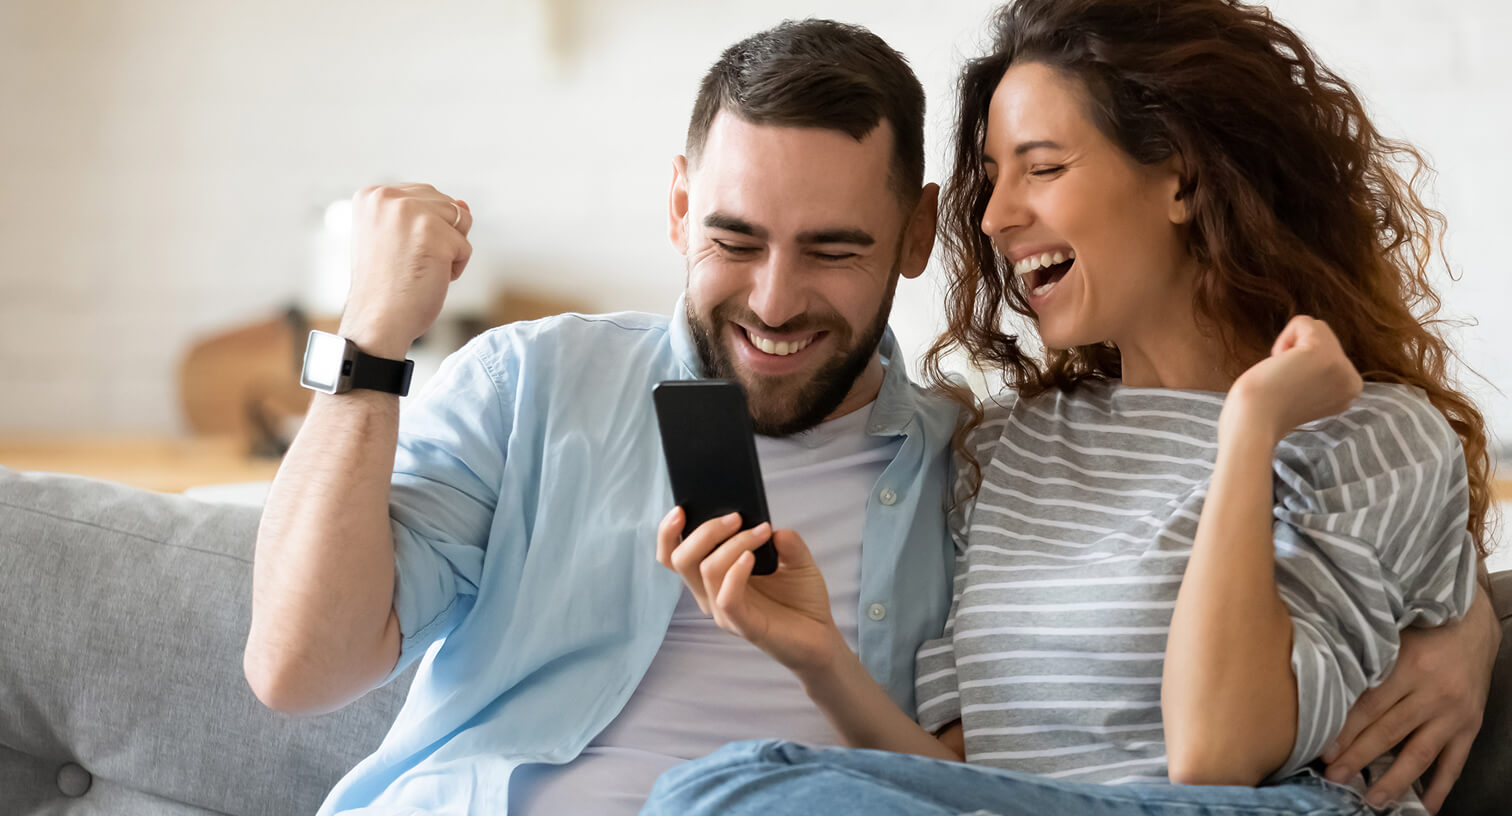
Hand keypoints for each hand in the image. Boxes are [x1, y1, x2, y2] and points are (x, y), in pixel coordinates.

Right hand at [339, 183, 473, 359]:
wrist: (377, 322)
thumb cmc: (386, 287)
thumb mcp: (396, 238)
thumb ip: (425, 214)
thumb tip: (464, 205)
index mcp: (372, 195)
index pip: (425, 196)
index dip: (424, 229)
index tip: (399, 253)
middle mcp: (388, 197)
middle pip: (446, 205)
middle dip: (440, 237)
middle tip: (409, 263)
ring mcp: (410, 212)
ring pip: (460, 221)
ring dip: (449, 250)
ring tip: (419, 269)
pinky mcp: (433, 233)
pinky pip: (465, 247)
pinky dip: (454, 269)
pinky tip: (428, 279)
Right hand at [656, 508, 845, 673]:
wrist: (820, 636)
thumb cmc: (800, 598)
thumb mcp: (796, 559)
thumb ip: (786, 541)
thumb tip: (768, 523)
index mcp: (713, 577)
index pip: (673, 556)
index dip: (667, 533)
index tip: (681, 508)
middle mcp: (711, 594)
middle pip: (681, 559)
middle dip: (705, 530)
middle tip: (736, 517)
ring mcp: (725, 612)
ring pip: (706, 571)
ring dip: (732, 543)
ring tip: (761, 531)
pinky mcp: (744, 625)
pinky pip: (726, 597)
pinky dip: (736, 571)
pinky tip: (752, 557)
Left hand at [1222, 316, 1362, 443]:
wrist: (1252, 423)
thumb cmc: (1265, 408)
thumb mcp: (1307, 390)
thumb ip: (1318, 374)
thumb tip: (1309, 354)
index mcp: (1350, 391)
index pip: (1330, 351)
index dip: (1302, 363)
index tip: (1293, 390)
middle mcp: (1352, 381)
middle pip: (1324, 337)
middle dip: (1298, 353)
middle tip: (1285, 382)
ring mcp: (1341, 367)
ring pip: (1315, 327)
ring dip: (1290, 346)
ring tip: (1283, 374)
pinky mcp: (1324, 353)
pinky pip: (1303, 322)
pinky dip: (1284, 338)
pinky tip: (1279, 364)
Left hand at [1323, 586, 1499, 811]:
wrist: (1472, 627)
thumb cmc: (1421, 629)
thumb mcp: (1392, 637)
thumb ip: (1365, 661)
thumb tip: (1326, 686)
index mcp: (1408, 666)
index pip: (1370, 706)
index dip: (1345, 731)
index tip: (1323, 750)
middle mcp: (1432, 693)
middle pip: (1389, 732)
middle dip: (1359, 758)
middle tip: (1335, 777)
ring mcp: (1453, 713)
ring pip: (1419, 753)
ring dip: (1395, 780)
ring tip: (1373, 800)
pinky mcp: (1470, 726)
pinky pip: (1454, 763)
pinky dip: (1441, 786)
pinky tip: (1427, 806)